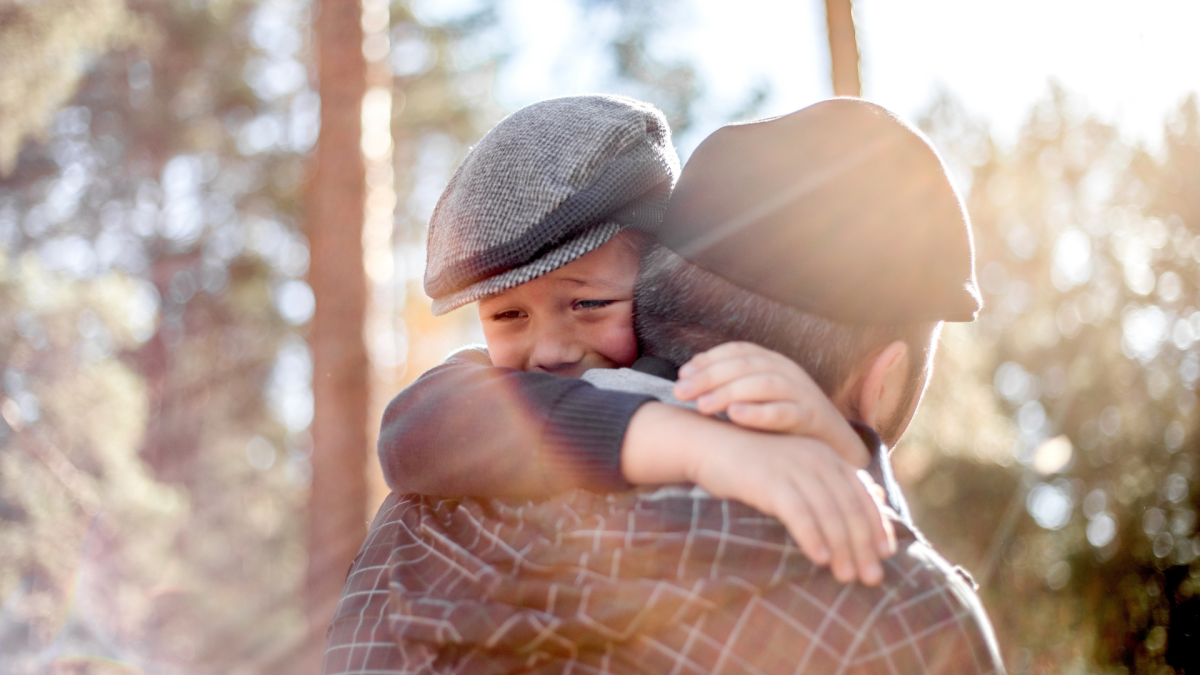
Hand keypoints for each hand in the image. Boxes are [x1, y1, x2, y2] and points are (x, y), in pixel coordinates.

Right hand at [622, 404, 896, 585]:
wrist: (708, 445)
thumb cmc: (752, 464)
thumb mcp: (794, 470)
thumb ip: (828, 485)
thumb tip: (874, 500)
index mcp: (825, 455)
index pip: (862, 494)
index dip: (877, 525)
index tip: (886, 554)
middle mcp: (815, 458)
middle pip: (849, 506)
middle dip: (863, 545)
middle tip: (871, 578)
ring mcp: (793, 467)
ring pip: (828, 512)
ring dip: (841, 548)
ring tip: (846, 576)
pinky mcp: (770, 479)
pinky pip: (798, 511)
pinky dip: (811, 536)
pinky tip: (819, 559)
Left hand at [673, 342, 869, 467]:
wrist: (832, 446)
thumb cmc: (783, 421)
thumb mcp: (756, 398)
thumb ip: (727, 386)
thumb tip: (687, 376)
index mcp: (773, 362)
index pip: (738, 351)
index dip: (709, 359)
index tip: (683, 374)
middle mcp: (788, 372)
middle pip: (746, 366)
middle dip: (710, 377)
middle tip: (682, 392)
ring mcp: (802, 393)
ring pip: (764, 385)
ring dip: (730, 393)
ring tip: (703, 406)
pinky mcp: (811, 418)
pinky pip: (785, 413)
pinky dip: (759, 413)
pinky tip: (735, 417)